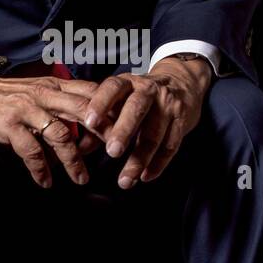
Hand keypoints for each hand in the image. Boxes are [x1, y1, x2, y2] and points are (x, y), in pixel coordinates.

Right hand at [0, 58, 115, 188]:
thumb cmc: (8, 95)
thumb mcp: (40, 92)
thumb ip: (64, 103)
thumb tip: (92, 122)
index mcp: (56, 86)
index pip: (93, 94)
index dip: (114, 111)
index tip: (131, 130)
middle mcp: (46, 94)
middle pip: (85, 112)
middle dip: (105, 134)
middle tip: (120, 155)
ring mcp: (27, 109)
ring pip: (60, 134)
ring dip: (74, 160)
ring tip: (81, 179)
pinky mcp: (9, 124)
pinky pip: (30, 149)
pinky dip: (40, 168)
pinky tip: (45, 181)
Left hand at [81, 56, 212, 187]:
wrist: (183, 82)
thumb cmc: (142, 97)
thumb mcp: (121, 100)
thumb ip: (101, 122)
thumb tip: (79, 149)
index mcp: (128, 83)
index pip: (113, 88)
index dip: (100, 103)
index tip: (89, 122)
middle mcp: (149, 90)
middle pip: (136, 109)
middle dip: (123, 131)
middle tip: (112, 152)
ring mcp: (168, 104)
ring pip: (155, 133)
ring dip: (140, 158)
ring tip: (126, 179)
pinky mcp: (182, 120)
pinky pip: (171, 145)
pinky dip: (158, 164)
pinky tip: (145, 176)